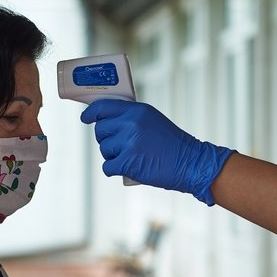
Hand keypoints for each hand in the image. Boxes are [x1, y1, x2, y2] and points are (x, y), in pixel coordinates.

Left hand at [80, 100, 233, 204]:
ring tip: (132, 157)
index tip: (85, 118)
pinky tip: (126, 168)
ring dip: (113, 156)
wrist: (190, 162)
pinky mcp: (128, 162)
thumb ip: (131, 117)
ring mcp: (129, 142)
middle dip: (106, 139)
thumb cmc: (172, 144)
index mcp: (137, 110)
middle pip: (100, 130)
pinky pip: (108, 166)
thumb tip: (105, 119)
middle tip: (121, 146)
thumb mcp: (152, 120)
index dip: (91, 113)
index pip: (103, 107)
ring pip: (104, 149)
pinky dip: (114, 170)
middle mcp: (131, 123)